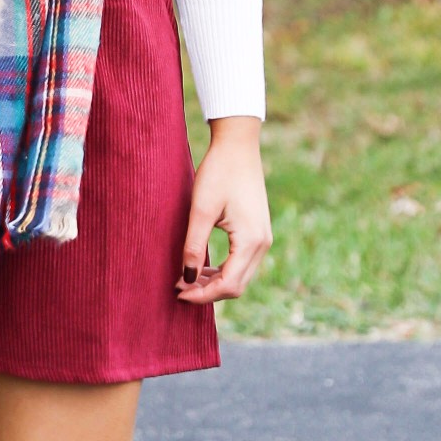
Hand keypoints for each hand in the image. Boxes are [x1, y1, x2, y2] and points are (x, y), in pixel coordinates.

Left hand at [178, 117, 271, 304]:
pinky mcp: (258, 232)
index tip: (177, 292)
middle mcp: (262, 244)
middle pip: (236, 286)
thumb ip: (194, 246)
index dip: (202, 295)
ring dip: (214, 282)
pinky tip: (201, 266)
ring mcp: (263, 238)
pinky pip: (241, 263)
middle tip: (178, 288)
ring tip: (185, 278)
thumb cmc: (218, 172)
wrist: (238, 145)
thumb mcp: (201, 210)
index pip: (228, 285)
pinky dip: (222, 270)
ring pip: (239, 276)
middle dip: (207, 292)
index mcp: (251, 241)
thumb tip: (187, 278)